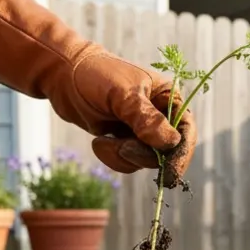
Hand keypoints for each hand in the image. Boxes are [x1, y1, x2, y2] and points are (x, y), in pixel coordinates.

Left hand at [0, 0, 195, 187]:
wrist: (62, 76)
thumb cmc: (95, 76)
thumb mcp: (121, 95)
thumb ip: (146, 118)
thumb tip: (170, 143)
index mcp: (167, 99)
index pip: (186, 131)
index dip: (182, 154)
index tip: (171, 174)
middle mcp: (160, 117)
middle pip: (167, 152)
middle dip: (143, 154)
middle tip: (122, 146)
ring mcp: (142, 131)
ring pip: (146, 161)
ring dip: (123, 156)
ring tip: (103, 138)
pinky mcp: (126, 141)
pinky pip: (128, 162)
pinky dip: (112, 157)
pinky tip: (99, 140)